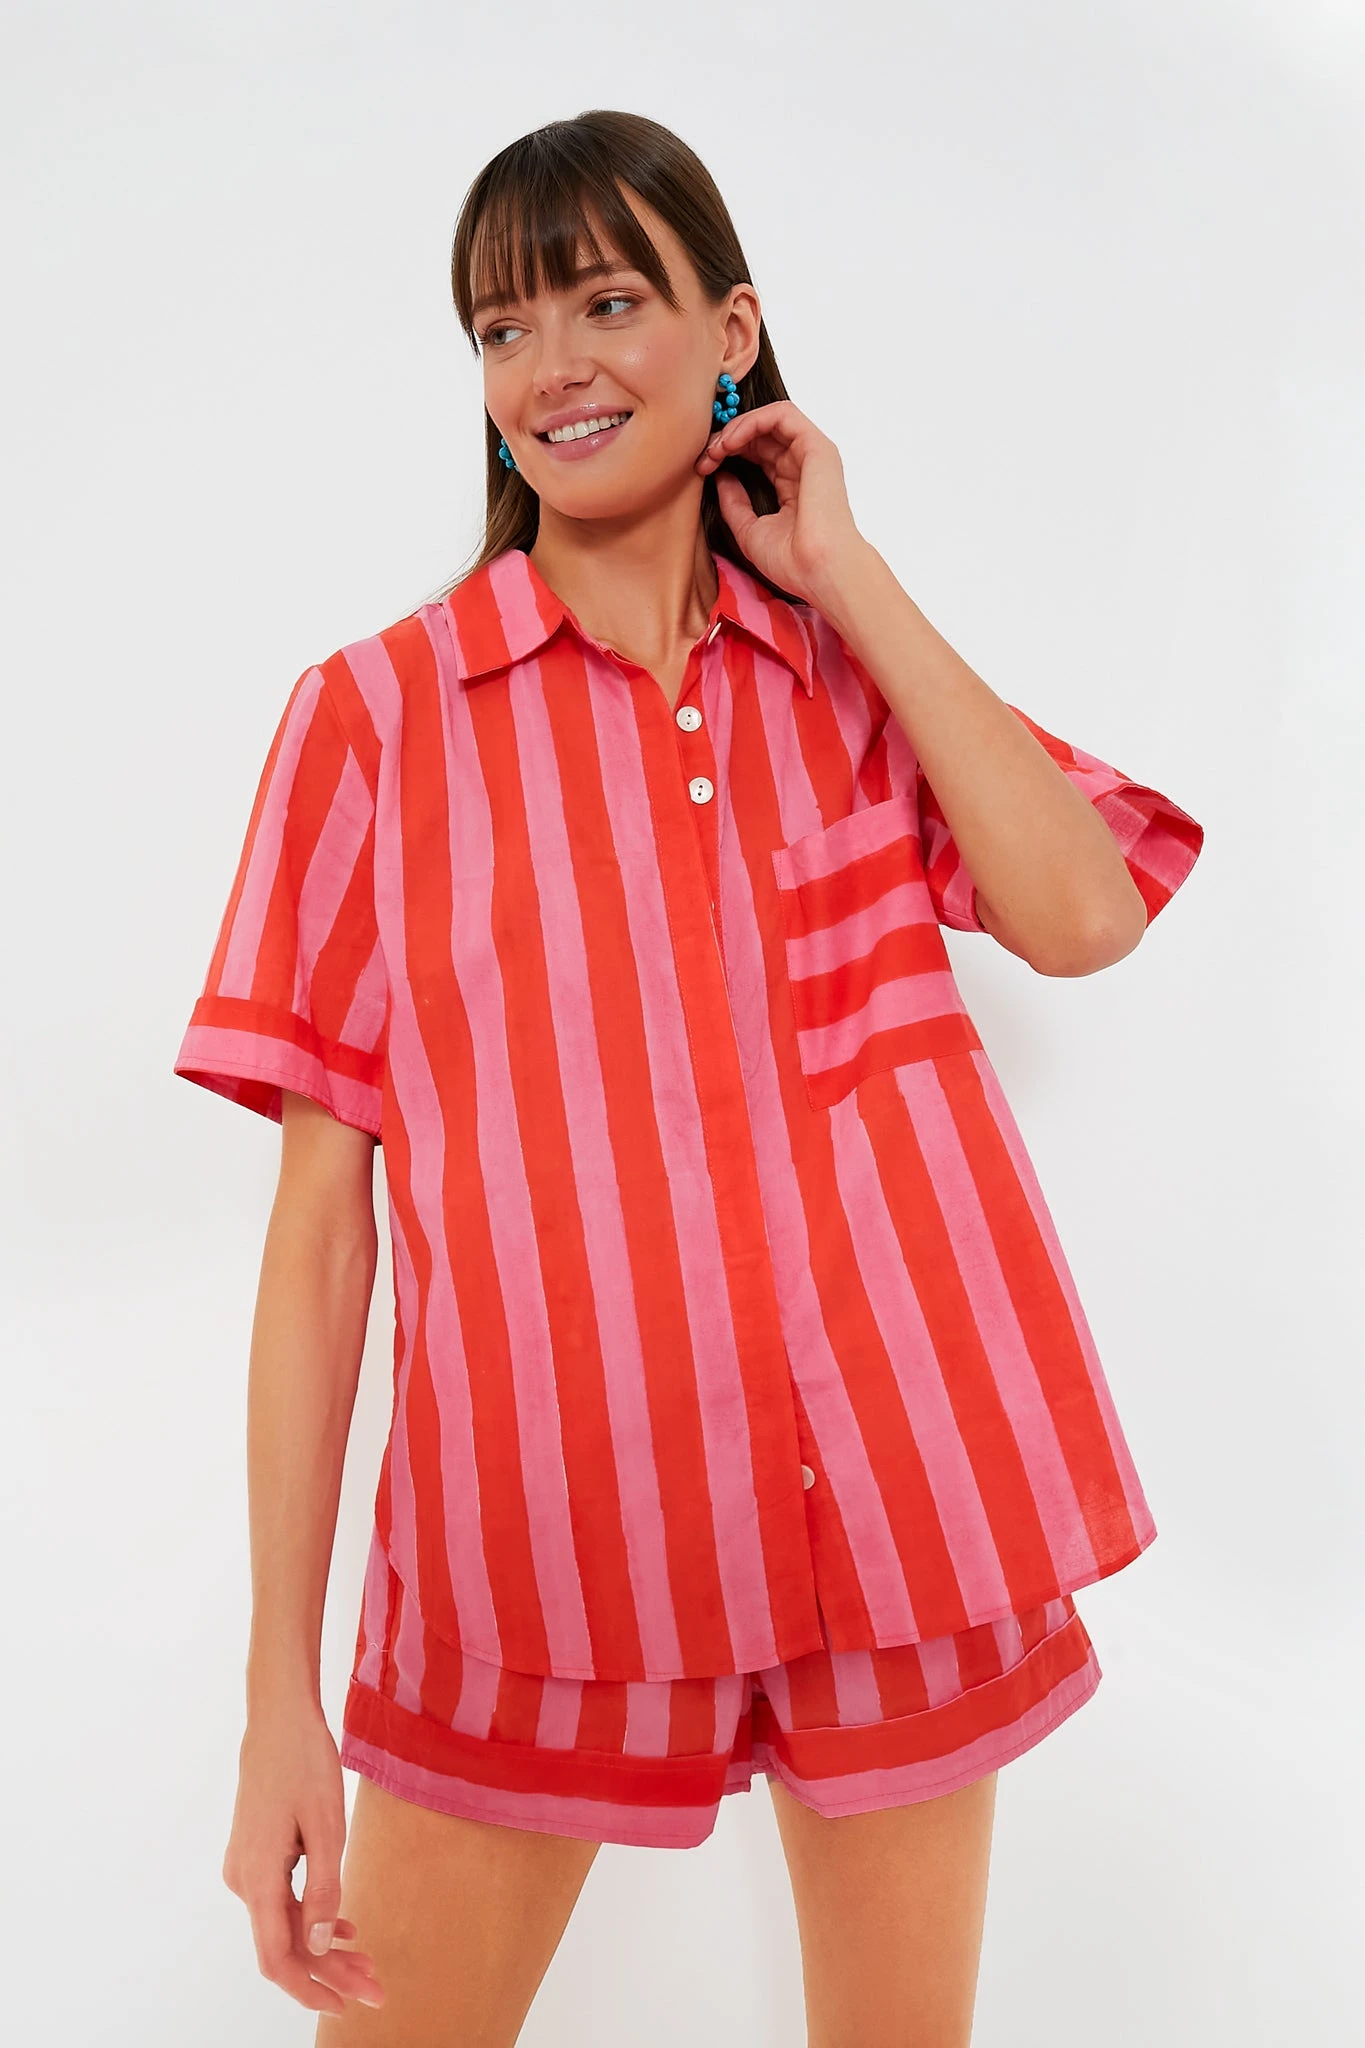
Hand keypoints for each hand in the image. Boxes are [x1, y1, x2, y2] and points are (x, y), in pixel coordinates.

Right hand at [222, 1708, 384, 2016]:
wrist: (278, 1718)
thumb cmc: (304, 1762)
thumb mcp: (326, 1825)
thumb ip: (324, 1888)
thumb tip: (323, 1944)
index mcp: (258, 1877)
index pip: (277, 1957)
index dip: (309, 1988)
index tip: (344, 2006)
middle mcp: (244, 1880)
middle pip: (285, 1944)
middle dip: (329, 1971)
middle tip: (376, 1989)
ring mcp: (246, 1868)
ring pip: (285, 1924)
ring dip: (324, 1946)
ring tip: (368, 1963)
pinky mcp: (256, 1855)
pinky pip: (283, 1901)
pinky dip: (313, 1918)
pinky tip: (346, 1927)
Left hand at [694, 399, 867, 606]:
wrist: (818, 570)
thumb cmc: (792, 561)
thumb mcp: (749, 530)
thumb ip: (734, 503)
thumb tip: (720, 476)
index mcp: (792, 485)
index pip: (757, 452)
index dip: (728, 452)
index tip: (702, 467)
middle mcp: (803, 466)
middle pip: (761, 434)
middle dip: (727, 439)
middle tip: (704, 456)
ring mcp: (812, 454)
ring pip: (770, 419)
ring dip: (737, 427)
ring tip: (716, 448)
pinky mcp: (817, 446)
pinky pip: (782, 414)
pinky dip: (753, 421)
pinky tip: (732, 441)